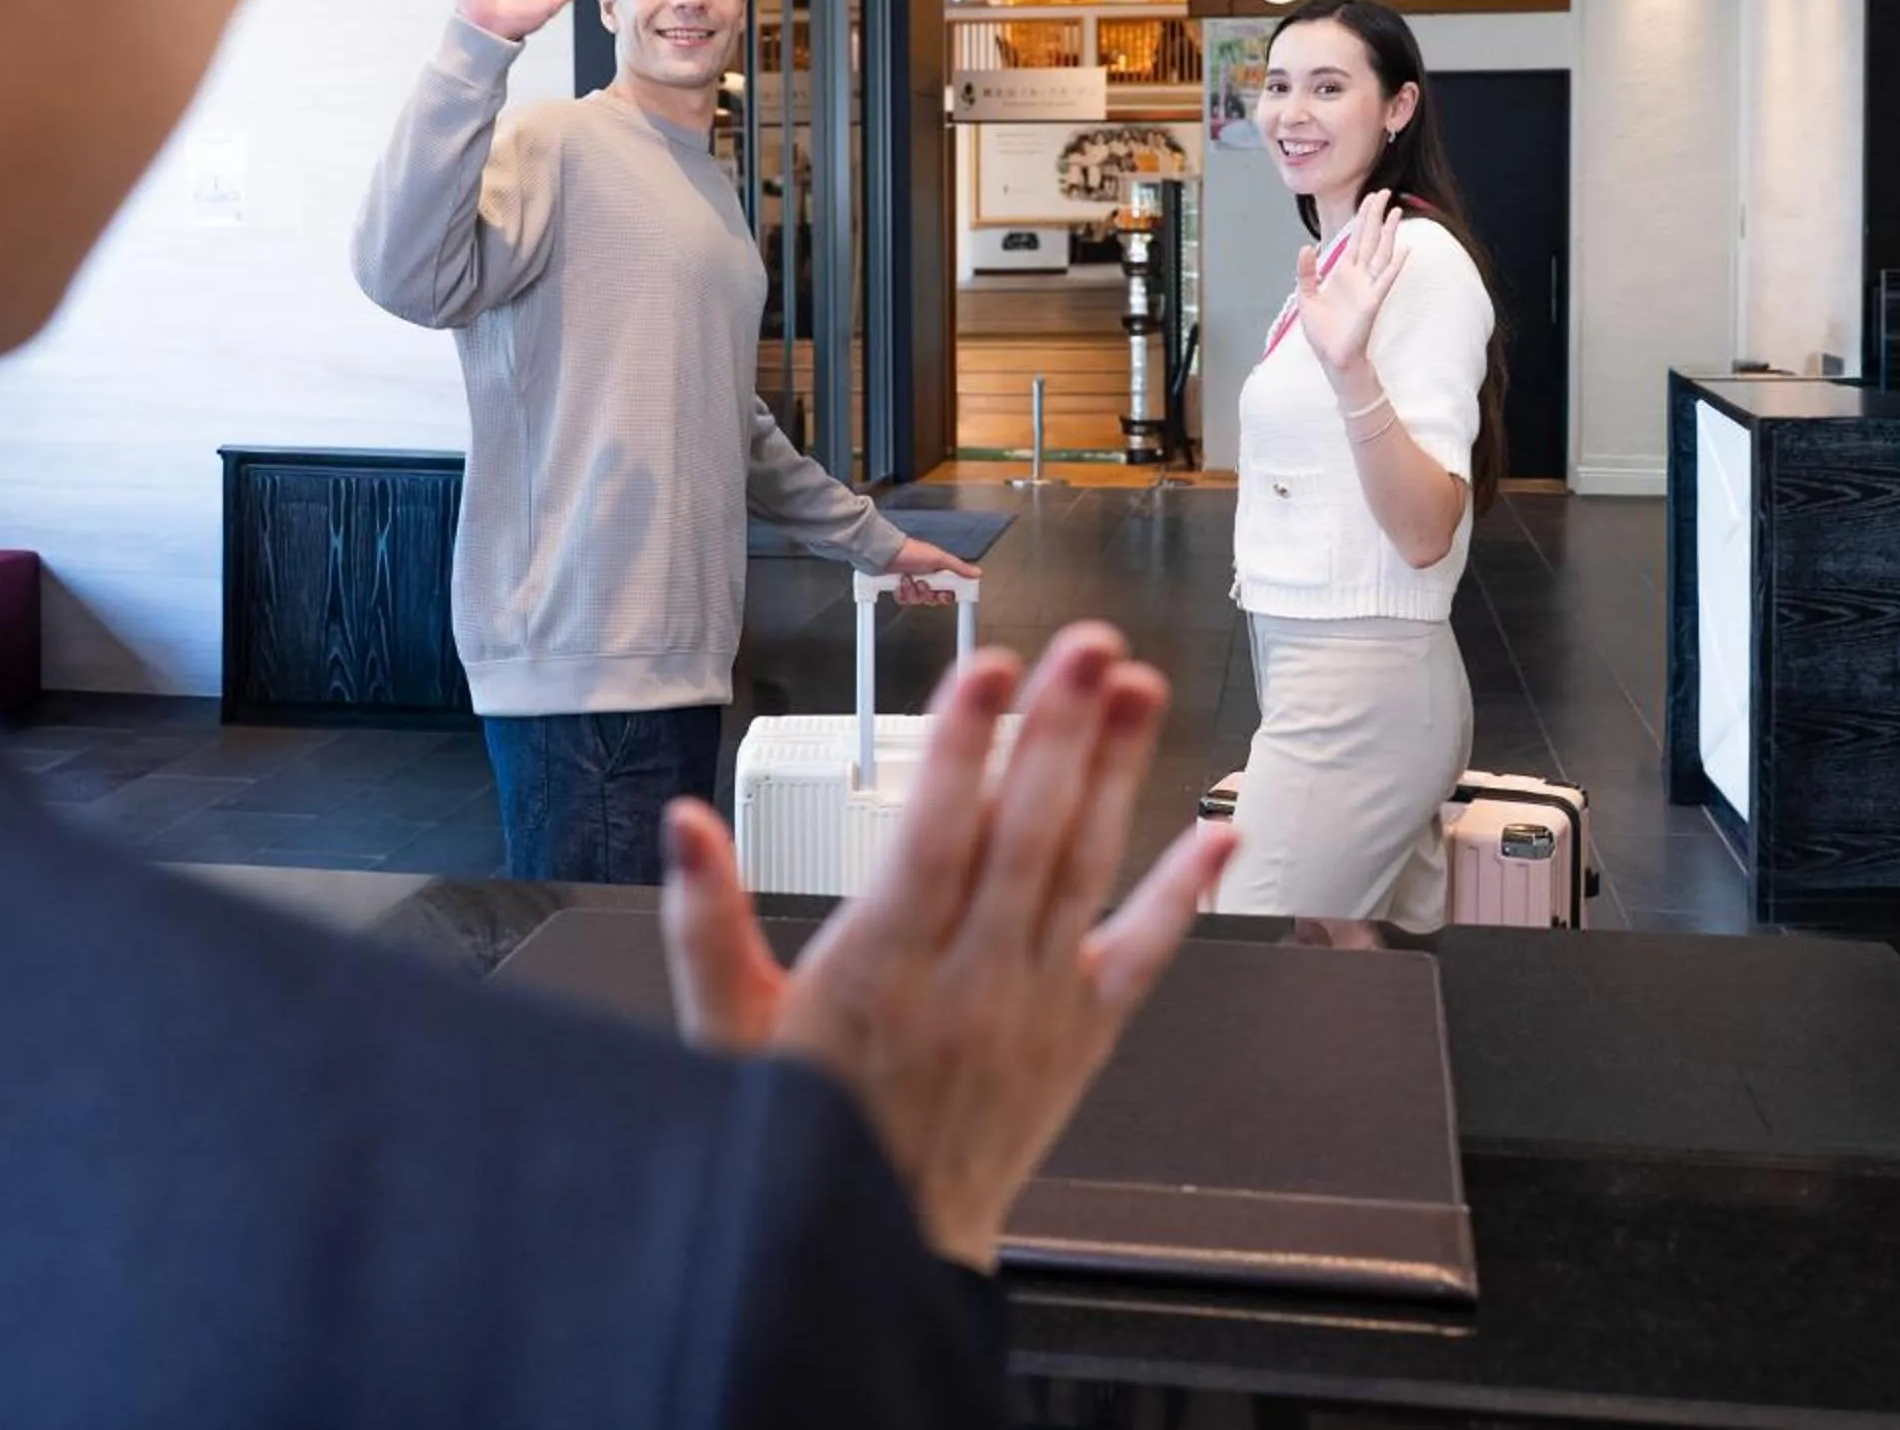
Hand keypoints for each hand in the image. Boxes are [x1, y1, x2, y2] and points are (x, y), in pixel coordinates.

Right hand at [660, 625, 1239, 1271]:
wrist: (884, 1253)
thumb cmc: (807, 1135)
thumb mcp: (725, 1034)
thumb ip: (704, 922)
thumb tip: (685, 823)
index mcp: (880, 970)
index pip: (932, 835)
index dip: (963, 747)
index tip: (988, 669)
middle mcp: (969, 980)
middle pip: (1024, 834)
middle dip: (1059, 730)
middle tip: (1089, 645)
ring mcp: (1034, 1007)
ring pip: (1084, 870)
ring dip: (1116, 774)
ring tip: (1137, 689)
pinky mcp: (1080, 1037)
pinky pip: (1142, 957)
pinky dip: (1182, 894)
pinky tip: (1214, 836)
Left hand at [886, 539, 979, 607]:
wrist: (886, 553)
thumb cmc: (910, 551)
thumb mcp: (939, 558)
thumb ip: (959, 567)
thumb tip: (976, 572)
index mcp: (939, 571)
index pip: (950, 591)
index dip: (946, 596)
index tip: (942, 593)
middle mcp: (927, 578)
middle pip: (934, 599)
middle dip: (927, 593)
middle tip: (923, 583)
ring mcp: (913, 584)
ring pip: (919, 601)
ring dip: (913, 591)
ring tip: (910, 579)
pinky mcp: (901, 589)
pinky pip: (905, 601)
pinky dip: (902, 593)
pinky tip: (901, 583)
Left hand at [1293, 189, 1408, 377]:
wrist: (1331, 356)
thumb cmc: (1323, 331)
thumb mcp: (1306, 297)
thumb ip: (1306, 272)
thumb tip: (1306, 247)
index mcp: (1343, 272)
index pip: (1355, 238)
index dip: (1362, 217)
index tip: (1370, 197)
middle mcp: (1359, 276)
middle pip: (1370, 239)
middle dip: (1376, 215)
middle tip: (1385, 191)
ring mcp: (1368, 288)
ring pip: (1381, 253)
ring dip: (1389, 233)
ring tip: (1396, 212)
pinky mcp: (1372, 302)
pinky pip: (1385, 280)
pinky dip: (1394, 266)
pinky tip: (1404, 250)